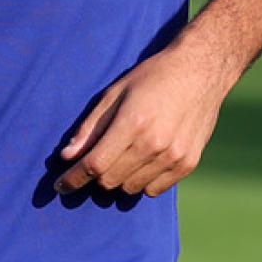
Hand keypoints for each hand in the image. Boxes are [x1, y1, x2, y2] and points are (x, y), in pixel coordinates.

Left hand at [55, 47, 229, 197]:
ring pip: (131, 188)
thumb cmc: (152, 77)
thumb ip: (90, 127)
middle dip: (96, 175)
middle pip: (110, 180)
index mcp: (131, 123)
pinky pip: (154, 190)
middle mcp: (153, 144)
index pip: (94, 164)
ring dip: (120, 179)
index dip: (73, 179)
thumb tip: (67, 156)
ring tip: (124, 156)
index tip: (61, 186)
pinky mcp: (188, 163)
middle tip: (98, 160)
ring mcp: (173, 156)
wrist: (200, 71)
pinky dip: (143, 182)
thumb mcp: (115, 93)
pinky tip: (144, 161)